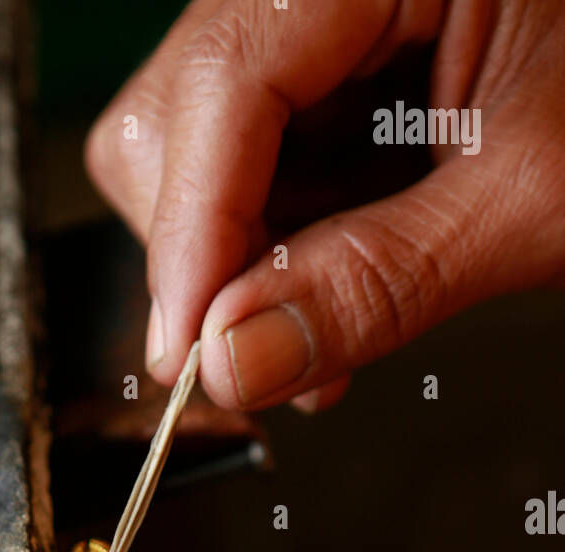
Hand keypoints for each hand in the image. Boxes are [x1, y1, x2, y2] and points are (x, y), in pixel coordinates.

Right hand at [85, 0, 564, 411]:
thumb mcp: (528, 196)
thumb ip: (376, 282)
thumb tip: (237, 360)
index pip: (225, 80)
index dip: (192, 234)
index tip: (192, 357)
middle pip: (180, 112)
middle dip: (209, 258)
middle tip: (266, 361)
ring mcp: (320, 15)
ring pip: (195, 145)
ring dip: (238, 264)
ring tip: (317, 336)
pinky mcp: (329, 63)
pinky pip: (251, 157)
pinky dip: (275, 241)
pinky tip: (326, 285)